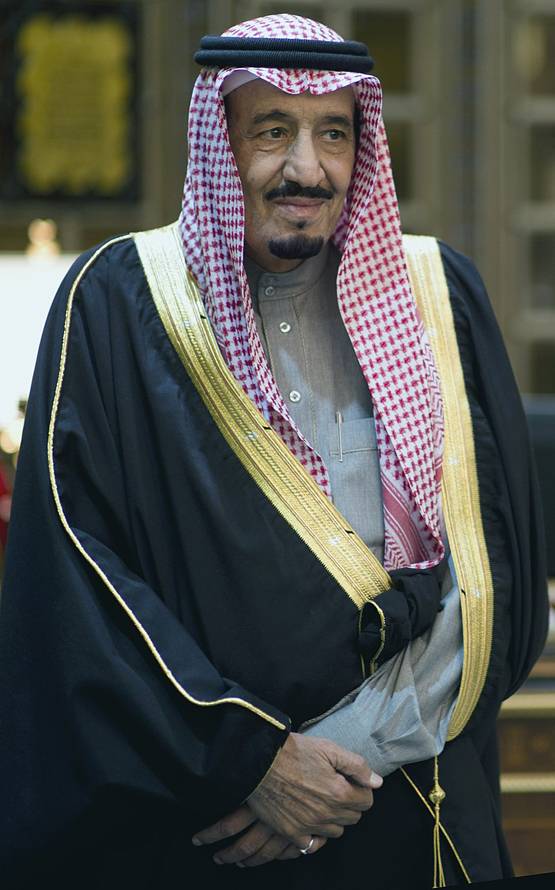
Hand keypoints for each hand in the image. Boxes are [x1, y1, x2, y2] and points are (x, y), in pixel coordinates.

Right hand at [192, 733, 381, 861]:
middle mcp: (327, 814)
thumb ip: (357, 766)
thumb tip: (377, 782)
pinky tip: (310, 819)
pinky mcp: (291, 832)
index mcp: (339, 792)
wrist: (258, 761)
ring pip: (335, 831)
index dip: (360, 788)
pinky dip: (315, 835)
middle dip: (349, 802)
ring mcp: (309, 825)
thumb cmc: (294, 751)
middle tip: (334, 786)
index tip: (348, 779)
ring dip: (333, 818)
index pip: (366, 801)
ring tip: (320, 799)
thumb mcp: (329, 748)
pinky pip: (312, 844)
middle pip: (353, 817)